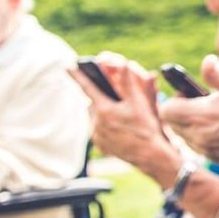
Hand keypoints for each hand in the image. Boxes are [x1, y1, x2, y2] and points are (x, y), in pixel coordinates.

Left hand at [67, 54, 181, 187]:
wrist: (150, 154)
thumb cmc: (146, 127)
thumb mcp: (139, 102)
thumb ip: (128, 82)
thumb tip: (123, 63)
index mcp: (105, 109)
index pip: (88, 87)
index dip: (77, 76)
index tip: (68, 66)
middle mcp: (97, 123)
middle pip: (94, 104)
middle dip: (101, 100)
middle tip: (116, 102)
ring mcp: (97, 135)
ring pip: (96, 117)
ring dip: (104, 114)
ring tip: (122, 118)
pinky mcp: (100, 145)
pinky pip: (98, 130)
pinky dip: (106, 127)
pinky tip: (120, 129)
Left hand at [159, 55, 218, 171]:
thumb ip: (218, 75)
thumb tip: (206, 60)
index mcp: (201, 115)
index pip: (167, 109)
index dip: (175, 99)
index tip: (190, 93)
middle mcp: (198, 135)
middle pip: (173, 124)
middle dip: (181, 111)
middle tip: (203, 103)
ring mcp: (206, 149)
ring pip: (185, 135)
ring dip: (193, 124)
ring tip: (215, 115)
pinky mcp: (215, 158)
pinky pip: (199, 146)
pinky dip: (204, 136)